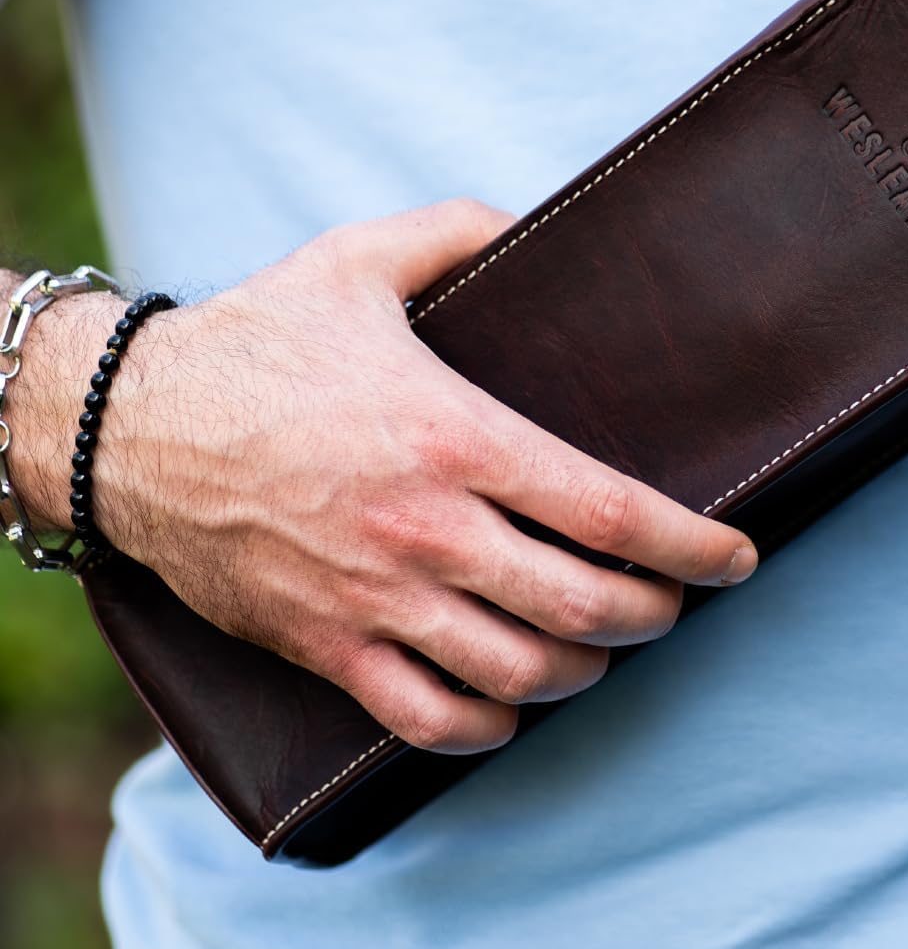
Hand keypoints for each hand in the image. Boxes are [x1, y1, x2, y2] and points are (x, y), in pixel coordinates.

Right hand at [18, 201, 756, 753]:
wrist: (128, 424)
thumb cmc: (256, 340)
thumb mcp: (364, 258)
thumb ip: (461, 233)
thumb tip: (533, 221)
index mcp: (456, 436)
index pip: (610, 511)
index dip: (693, 544)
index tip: (738, 557)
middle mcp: (428, 529)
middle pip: (583, 607)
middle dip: (655, 615)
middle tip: (678, 601)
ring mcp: (376, 599)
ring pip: (519, 675)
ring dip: (586, 672)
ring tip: (607, 645)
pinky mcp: (325, 645)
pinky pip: (425, 720)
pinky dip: (488, 727)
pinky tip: (512, 703)